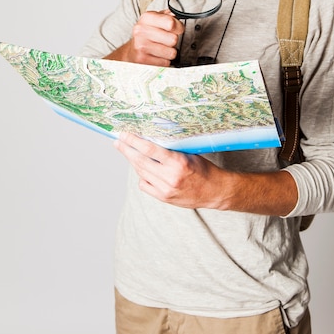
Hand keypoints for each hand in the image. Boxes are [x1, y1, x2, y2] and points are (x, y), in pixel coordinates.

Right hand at [105, 10, 184, 65]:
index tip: (177, 29)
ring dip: (169, 52)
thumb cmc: (146, 35)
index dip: (179, 27)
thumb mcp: (154, 21)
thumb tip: (176, 16)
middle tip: (165, 40)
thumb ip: (167, 16)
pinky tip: (157, 56)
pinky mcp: (142, 59)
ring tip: (161, 48)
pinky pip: (165, 62)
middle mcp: (141, 30)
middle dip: (173, 41)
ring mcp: (141, 45)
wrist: (132, 50)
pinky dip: (164, 61)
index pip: (171, 23)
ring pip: (171, 52)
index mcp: (146, 18)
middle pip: (173, 39)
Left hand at [114, 132, 228, 209]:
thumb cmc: (204, 170)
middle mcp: (170, 176)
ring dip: (133, 162)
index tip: (124, 135)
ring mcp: (165, 189)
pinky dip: (142, 176)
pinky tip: (143, 169)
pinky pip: (145, 185)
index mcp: (178, 162)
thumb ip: (171, 149)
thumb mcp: (190, 154)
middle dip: (126, 150)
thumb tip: (152, 138)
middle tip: (118, 142)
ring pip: (141, 173)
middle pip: (140, 161)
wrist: (215, 191)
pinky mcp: (164, 198)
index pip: (149, 149)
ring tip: (127, 152)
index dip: (134, 141)